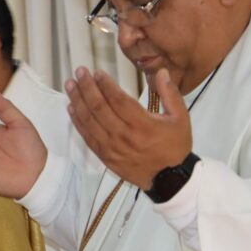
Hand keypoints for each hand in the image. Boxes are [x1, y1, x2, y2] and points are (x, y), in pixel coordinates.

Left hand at [66, 67, 191, 189]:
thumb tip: (161, 71)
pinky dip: (78, 122)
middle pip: (99, 107)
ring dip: (78, 101)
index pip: (118, 99)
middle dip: (87, 87)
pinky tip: (71, 108)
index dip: (105, 84)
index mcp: (142, 124)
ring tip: (70, 85)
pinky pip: (87, 137)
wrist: (169, 179)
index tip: (97, 72)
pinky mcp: (105, 157)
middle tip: (79, 72)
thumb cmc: (174, 147)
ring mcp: (112, 148)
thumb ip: (170, 93)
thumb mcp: (180, 118)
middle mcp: (124, 135)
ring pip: (90, 121)